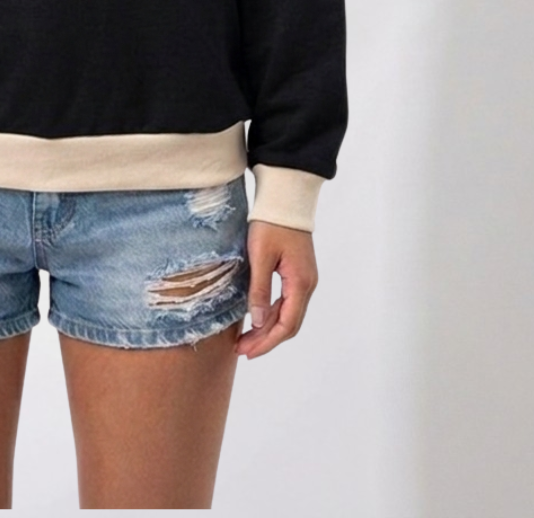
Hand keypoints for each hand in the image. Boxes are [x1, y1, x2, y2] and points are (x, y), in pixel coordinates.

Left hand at [235, 219, 317, 359]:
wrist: (285, 198)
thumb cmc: (272, 223)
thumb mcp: (260, 256)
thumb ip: (259, 290)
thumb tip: (257, 322)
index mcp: (300, 283)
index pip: (287, 325)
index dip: (267, 342)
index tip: (247, 351)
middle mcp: (307, 284)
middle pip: (289, 324)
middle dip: (266, 340)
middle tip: (242, 350)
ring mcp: (304, 279)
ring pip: (288, 314)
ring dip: (268, 328)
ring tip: (246, 338)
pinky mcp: (297, 272)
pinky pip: (287, 301)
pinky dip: (272, 314)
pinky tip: (256, 317)